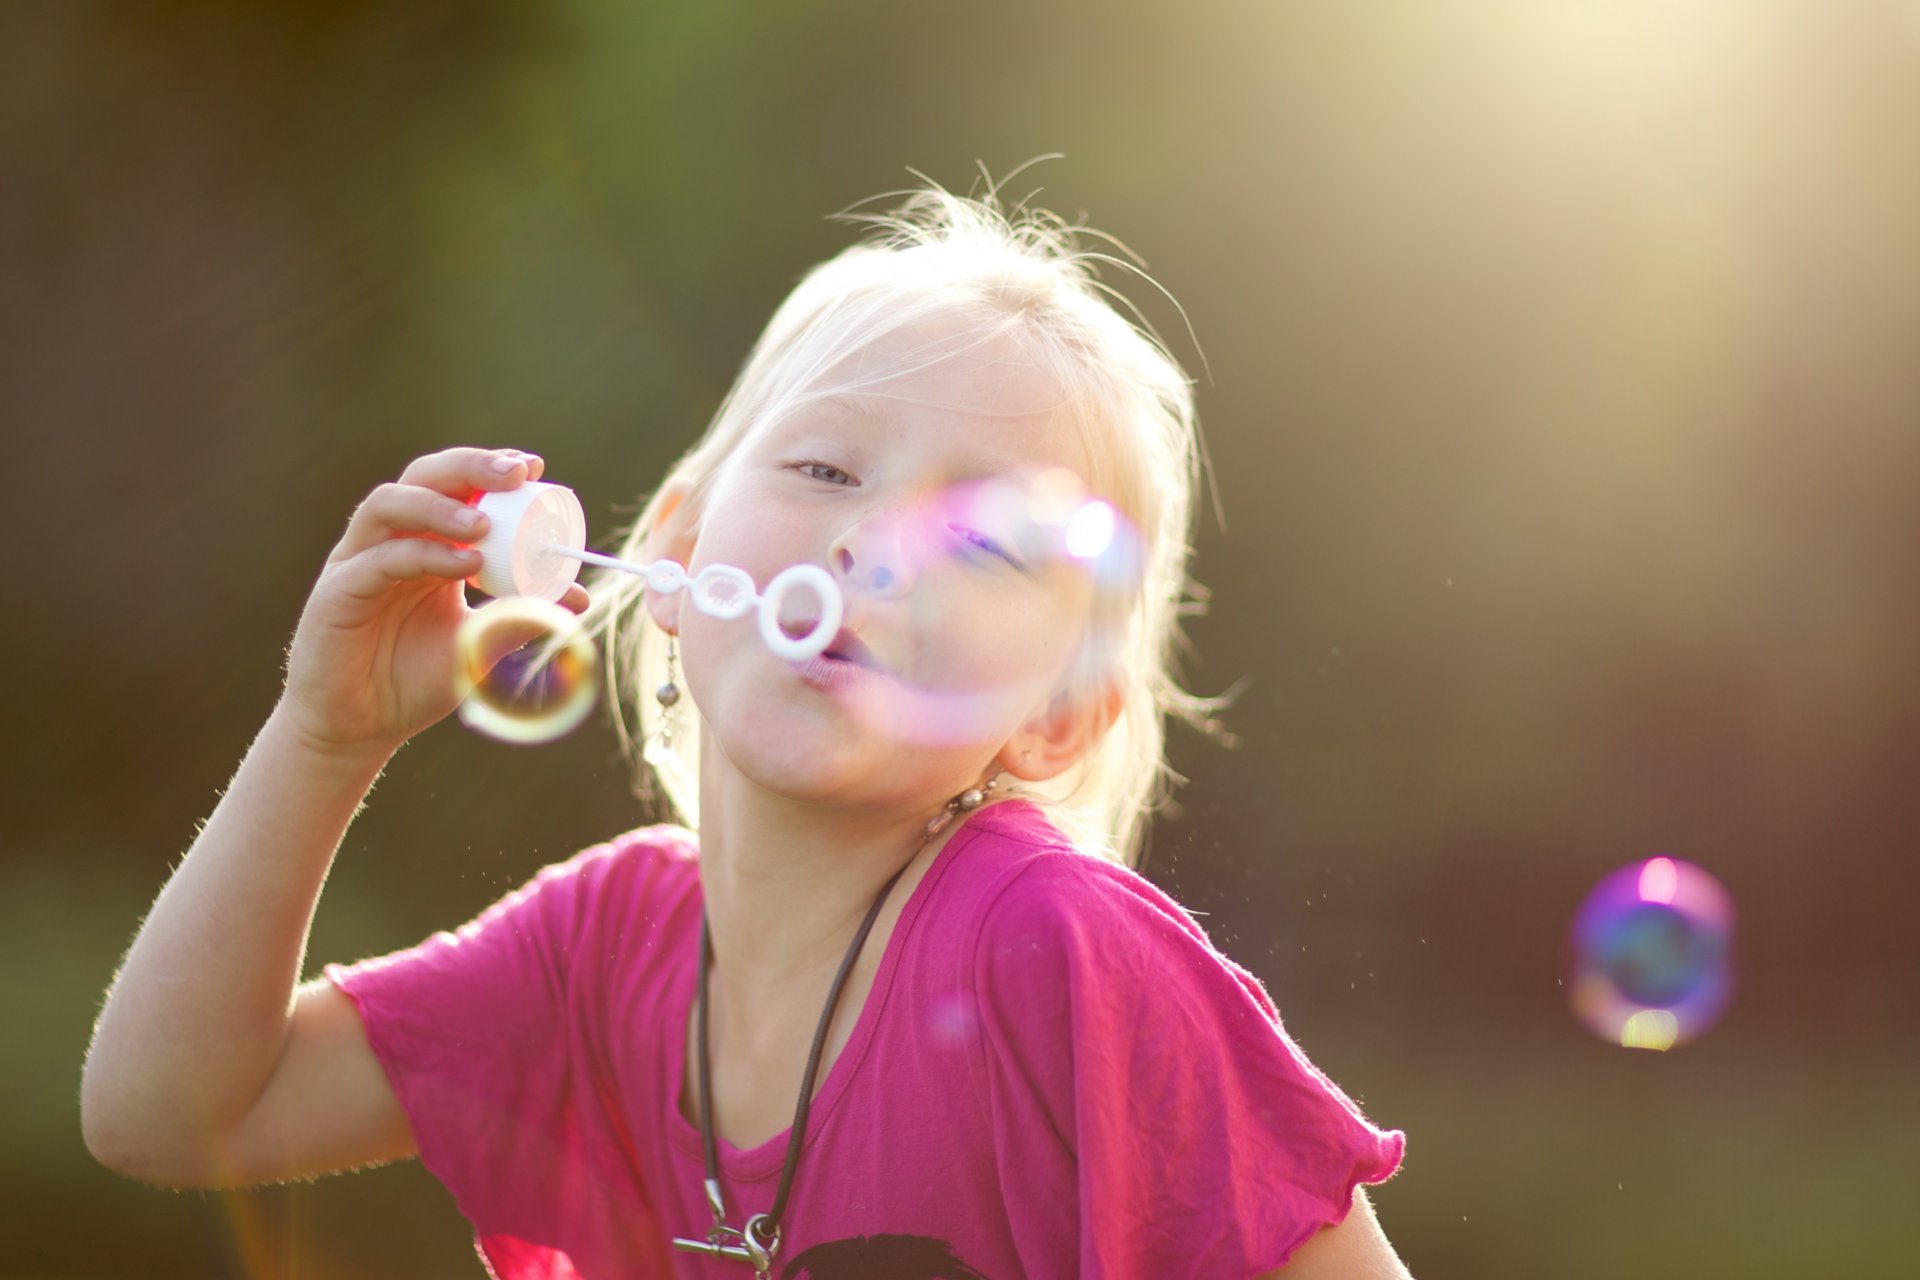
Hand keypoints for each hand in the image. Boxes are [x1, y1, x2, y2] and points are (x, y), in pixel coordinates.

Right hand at [278, 447, 590, 758]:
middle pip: (423, 478)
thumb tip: (580, 596)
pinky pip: (377, 560)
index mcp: (426, 545)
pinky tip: (464, 564)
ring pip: (389, 504)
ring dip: (441, 504)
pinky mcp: (336, 592)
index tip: (535, 469)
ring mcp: (358, 562)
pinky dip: (423, 554)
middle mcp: (391, 542)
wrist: (361, 729)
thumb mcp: (482, 645)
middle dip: (470, 466)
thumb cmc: (416, 681)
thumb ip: (522, 617)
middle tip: (515, 474)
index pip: (456, 488)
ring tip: (485, 524)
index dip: (491, 470)